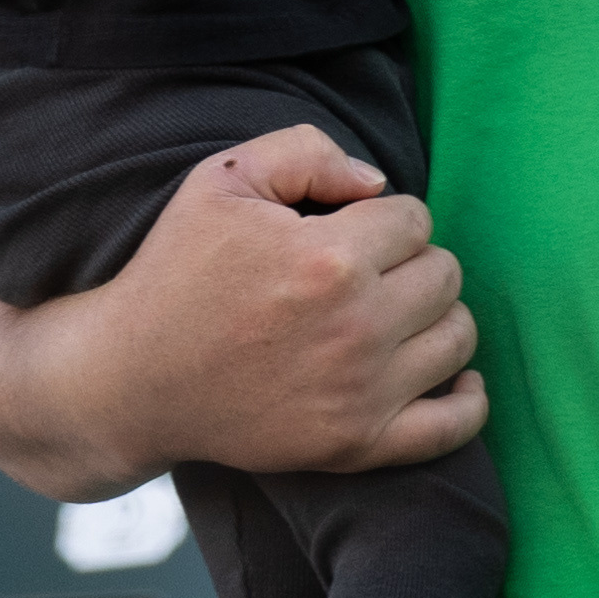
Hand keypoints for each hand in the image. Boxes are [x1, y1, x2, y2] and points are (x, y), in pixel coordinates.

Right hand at [0, 125, 486, 489]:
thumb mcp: (221, 181)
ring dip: (436, 317)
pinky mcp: (358, 445)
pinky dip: (467, 398)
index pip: (416, 218)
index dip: (383, 217)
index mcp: (328, 259)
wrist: (131, 380)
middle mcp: (355, 328)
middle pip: (445, 273)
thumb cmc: (175, 272)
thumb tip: (379, 182)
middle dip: (411, 262)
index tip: (346, 232)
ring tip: (392, 315)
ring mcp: (361, 393)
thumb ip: (305, 151)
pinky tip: (450, 374)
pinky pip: (456, 424)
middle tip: (364, 274)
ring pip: (459, 336)